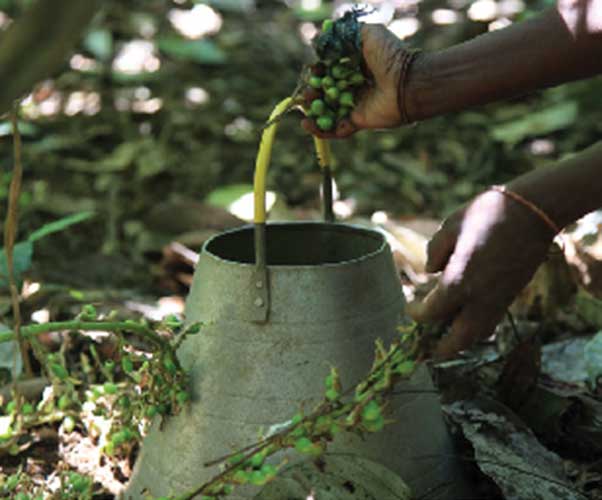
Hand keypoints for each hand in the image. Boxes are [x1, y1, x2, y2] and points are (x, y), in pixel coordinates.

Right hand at [302, 24, 411, 137]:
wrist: (407, 83)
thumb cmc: (390, 57)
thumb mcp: (369, 34)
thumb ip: (345, 34)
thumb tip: (321, 40)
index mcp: (355, 67)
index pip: (329, 70)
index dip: (319, 71)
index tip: (314, 69)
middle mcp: (354, 86)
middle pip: (325, 91)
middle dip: (312, 90)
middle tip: (308, 90)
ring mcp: (355, 106)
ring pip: (327, 110)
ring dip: (312, 109)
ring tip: (306, 103)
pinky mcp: (356, 122)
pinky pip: (335, 130)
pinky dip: (319, 131)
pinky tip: (306, 124)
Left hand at [406, 188, 554, 358]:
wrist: (534, 212)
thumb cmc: (487, 213)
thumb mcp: (451, 226)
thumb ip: (435, 251)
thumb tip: (431, 271)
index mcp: (459, 281)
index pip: (432, 313)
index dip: (417, 315)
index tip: (409, 310)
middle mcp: (479, 298)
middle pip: (459, 339)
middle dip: (442, 349)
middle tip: (429, 352)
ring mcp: (499, 299)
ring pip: (479, 334)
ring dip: (461, 341)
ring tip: (446, 337)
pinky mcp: (512, 295)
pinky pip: (492, 321)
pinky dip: (477, 328)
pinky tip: (467, 318)